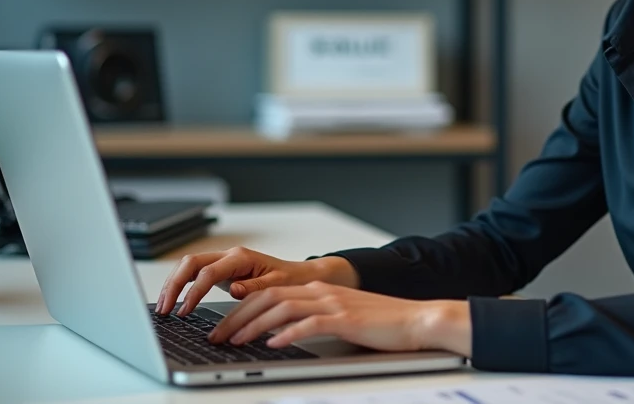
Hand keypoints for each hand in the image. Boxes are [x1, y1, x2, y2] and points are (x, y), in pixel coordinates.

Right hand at [155, 247, 359, 316]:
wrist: (300, 275)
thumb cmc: (291, 280)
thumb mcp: (277, 285)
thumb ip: (254, 288)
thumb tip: (234, 289)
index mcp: (241, 258)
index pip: (208, 272)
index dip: (193, 292)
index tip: (184, 311)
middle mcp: (229, 256)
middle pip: (190, 263)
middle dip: (173, 285)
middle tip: (164, 310)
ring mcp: (224, 261)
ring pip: (188, 266)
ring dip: (173, 284)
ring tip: (164, 307)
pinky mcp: (222, 270)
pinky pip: (195, 273)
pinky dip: (181, 285)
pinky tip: (175, 301)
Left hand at [206, 281, 471, 356]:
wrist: (415, 320)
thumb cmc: (380, 324)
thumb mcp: (341, 317)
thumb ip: (313, 319)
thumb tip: (281, 334)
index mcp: (318, 290)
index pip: (269, 293)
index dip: (242, 309)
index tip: (224, 327)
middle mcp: (321, 292)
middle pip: (268, 297)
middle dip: (237, 317)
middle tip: (218, 336)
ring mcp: (332, 304)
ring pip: (281, 307)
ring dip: (253, 325)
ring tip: (236, 341)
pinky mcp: (344, 319)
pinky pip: (309, 323)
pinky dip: (287, 333)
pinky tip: (274, 343)